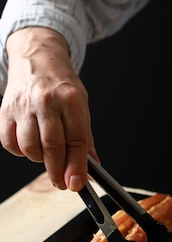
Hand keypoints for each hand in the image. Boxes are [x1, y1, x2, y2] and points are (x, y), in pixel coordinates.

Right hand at [0, 27, 96, 190]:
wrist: (37, 58)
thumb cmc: (61, 83)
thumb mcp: (81, 104)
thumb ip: (85, 136)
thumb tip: (91, 165)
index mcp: (70, 99)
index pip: (76, 139)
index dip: (77, 165)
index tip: (78, 183)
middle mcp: (46, 101)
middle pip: (52, 146)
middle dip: (58, 171)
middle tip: (62, 183)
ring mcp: (23, 106)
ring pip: (30, 148)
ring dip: (39, 159)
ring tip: (47, 154)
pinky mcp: (5, 111)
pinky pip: (10, 143)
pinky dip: (20, 151)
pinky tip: (30, 145)